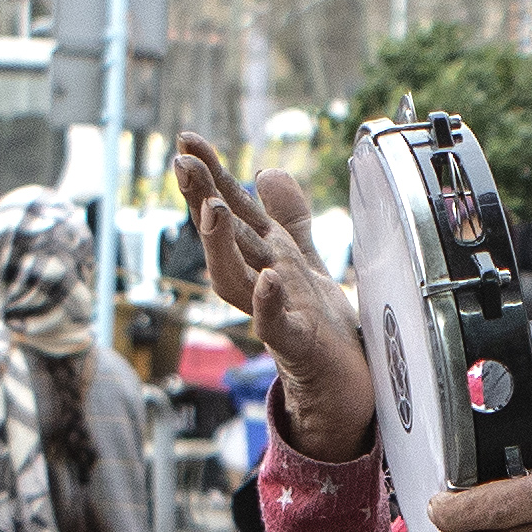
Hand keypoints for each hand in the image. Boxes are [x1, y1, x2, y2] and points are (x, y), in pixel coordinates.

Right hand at [173, 135, 371, 459]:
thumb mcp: (307, 261)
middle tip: (182, 163)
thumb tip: (265, 171)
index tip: (186, 141)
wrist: (349, 390)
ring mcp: (277, 317)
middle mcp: (263, 284)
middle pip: (223, 240)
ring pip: (235, 281)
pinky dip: (269, 305)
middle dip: (201, 200)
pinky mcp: (299, 349)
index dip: (211, 176)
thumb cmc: (325, 329)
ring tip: (215, 209)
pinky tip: (267, 281)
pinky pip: (278, 328)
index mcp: (267, 259)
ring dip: (221, 247)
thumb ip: (288, 218)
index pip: (233, 212)